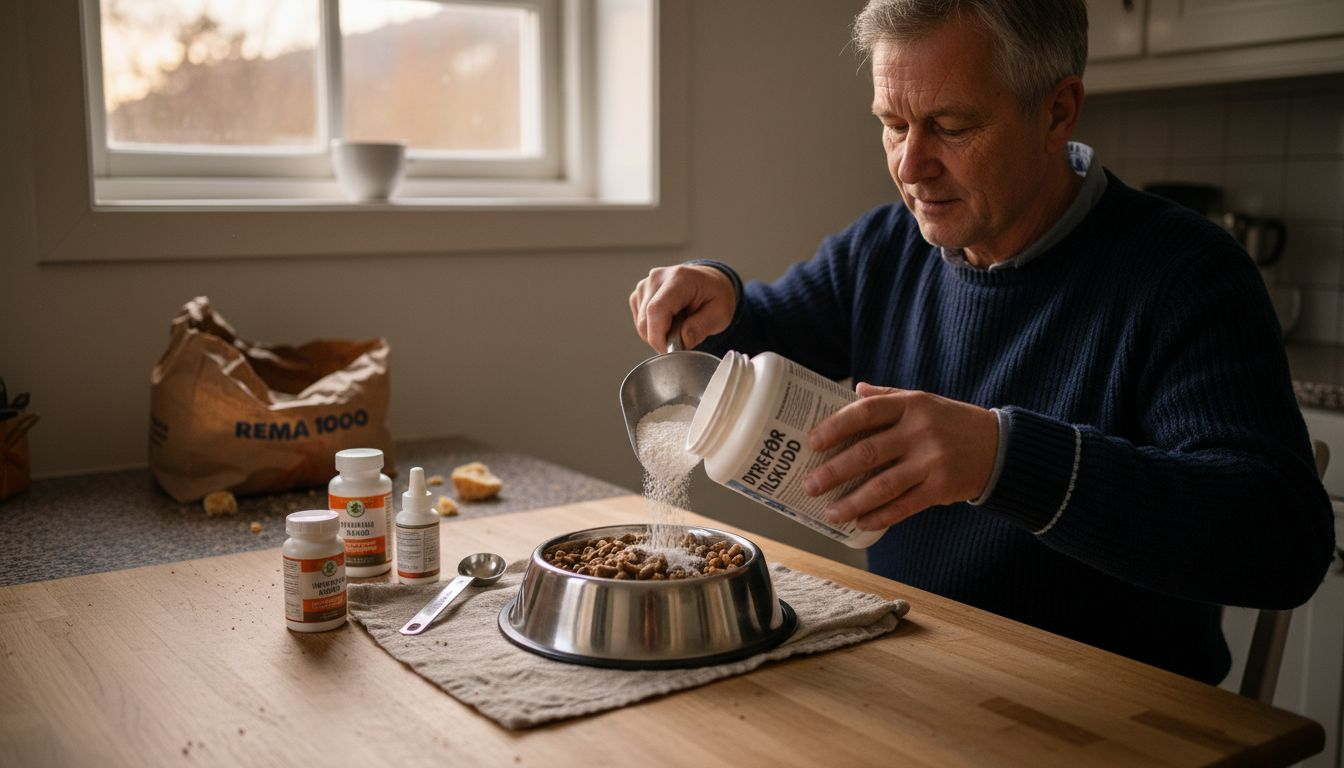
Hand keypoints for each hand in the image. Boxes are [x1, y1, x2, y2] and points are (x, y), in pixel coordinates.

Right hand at [629, 264, 735, 352]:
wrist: (709, 282)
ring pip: (641, 323)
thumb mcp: (720, 314)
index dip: (658, 337)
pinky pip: (639, 321)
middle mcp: (657, 278)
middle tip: (682, 339)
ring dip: (657, 334)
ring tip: (679, 325)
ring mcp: (645, 285)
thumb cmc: (715, 295)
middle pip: (645, 320)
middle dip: (661, 339)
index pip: (656, 310)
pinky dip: (653, 328)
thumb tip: (683, 341)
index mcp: (679, 279)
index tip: (670, 352)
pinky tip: (669, 321)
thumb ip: (701, 327)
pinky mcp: (639, 294)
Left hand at [803, 383, 997, 530]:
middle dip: (835, 471)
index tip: (812, 442)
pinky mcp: (941, 488)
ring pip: (884, 485)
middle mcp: (920, 431)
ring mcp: (932, 461)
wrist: (1000, 447)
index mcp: (911, 405)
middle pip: (869, 452)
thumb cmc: (950, 422)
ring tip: (830, 512)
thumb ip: (888, 397)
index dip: (836, 427)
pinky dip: (880, 517)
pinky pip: (904, 506)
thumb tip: (853, 390)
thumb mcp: (923, 401)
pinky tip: (860, 523)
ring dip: (853, 502)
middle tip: (809, 485)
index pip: (866, 413)